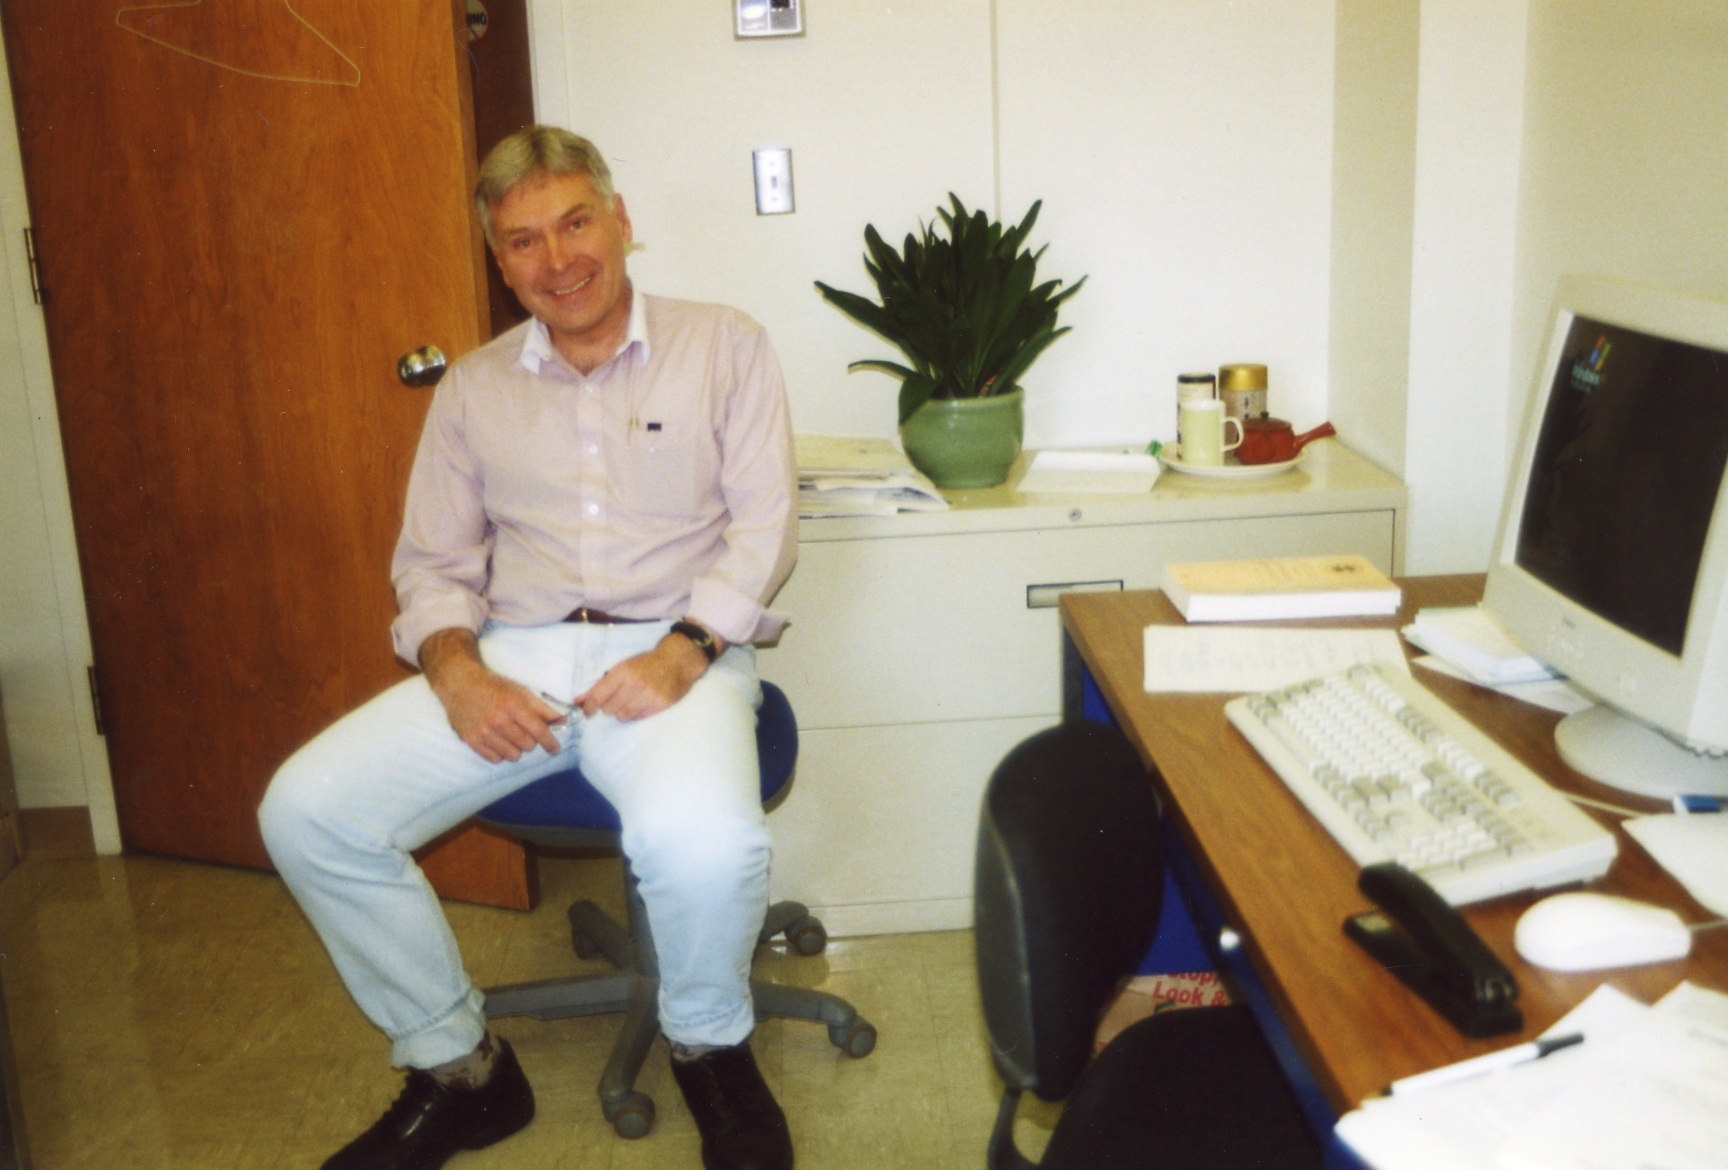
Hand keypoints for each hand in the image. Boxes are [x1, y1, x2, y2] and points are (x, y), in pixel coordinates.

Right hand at [419, 629, 563, 762]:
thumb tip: (563, 720)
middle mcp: (498, 721)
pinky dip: (500, 753)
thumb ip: (542, 708)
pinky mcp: (471, 741)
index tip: (555, 748)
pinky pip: (495, 759)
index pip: (539, 731)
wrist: (460, 684)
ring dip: (515, 748)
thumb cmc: (493, 686)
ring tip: (510, 736)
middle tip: (523, 731)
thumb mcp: (520, 691)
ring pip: (513, 755)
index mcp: (513, 706)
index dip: (550, 742)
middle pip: (527, 745)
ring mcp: (483, 732)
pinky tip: (497, 740)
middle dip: (530, 740)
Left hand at [575, 633, 712, 721]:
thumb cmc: (646, 663)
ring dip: (622, 712)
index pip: (598, 695)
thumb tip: (578, 701)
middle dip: (609, 706)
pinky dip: (636, 713)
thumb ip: (599, 686)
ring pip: (623, 716)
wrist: (677, 661)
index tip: (587, 710)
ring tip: (629, 701)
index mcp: (622, 672)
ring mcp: (649, 695)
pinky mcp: (660, 705)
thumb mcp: (622, 668)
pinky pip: (638, 717)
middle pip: (609, 709)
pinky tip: (641, 703)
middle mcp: (635, 684)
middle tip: (615, 699)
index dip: (589, 706)